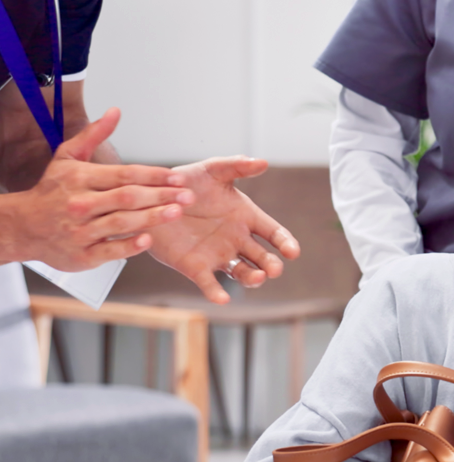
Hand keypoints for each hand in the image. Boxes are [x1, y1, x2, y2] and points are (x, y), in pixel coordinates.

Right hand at [0, 108, 192, 270]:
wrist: (21, 227)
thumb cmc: (51, 191)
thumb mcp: (67, 158)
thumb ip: (93, 135)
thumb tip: (115, 112)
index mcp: (80, 178)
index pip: (124, 174)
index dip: (154, 175)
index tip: (178, 177)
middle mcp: (80, 204)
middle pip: (127, 198)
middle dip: (160, 195)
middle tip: (187, 195)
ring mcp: (80, 231)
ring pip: (121, 223)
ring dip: (152, 218)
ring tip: (176, 212)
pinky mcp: (81, 255)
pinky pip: (109, 250)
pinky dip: (129, 245)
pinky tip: (148, 239)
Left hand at [147, 156, 299, 303]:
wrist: (152, 198)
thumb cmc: (187, 182)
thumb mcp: (212, 170)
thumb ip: (236, 166)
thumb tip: (263, 162)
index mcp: (246, 217)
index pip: (273, 232)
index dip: (285, 242)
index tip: (292, 252)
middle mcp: (236, 239)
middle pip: (262, 257)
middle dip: (271, 264)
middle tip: (274, 269)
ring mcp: (218, 255)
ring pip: (242, 272)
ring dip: (252, 278)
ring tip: (258, 278)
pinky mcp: (196, 267)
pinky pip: (209, 283)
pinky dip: (216, 293)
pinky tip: (222, 300)